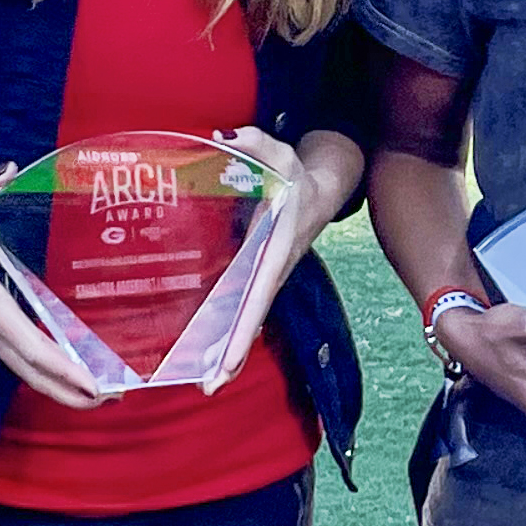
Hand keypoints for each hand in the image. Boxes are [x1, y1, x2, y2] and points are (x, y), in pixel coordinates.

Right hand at [0, 166, 117, 409]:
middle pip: (34, 372)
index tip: (92, 383)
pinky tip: (72, 372)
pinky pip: (20, 362)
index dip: (62, 367)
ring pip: (27, 372)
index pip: (30, 344)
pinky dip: (47, 373)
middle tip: (114, 399)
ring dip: (62, 388)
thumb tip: (9, 170)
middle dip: (72, 391)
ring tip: (103, 394)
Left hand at [203, 127, 330, 389]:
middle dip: (232, 359)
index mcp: (276, 253)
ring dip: (228, 353)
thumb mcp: (282, 154)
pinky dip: (229, 332)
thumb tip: (224, 135)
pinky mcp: (257, 276)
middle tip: (207, 390)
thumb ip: (256, 142)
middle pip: (250, 323)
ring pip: (246, 322)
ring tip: (203, 384)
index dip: (242, 332)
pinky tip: (206, 351)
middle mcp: (270, 273)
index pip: (257, 298)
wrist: (321, 190)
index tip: (227, 364)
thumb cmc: (298, 175)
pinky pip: (242, 310)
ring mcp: (264, 279)